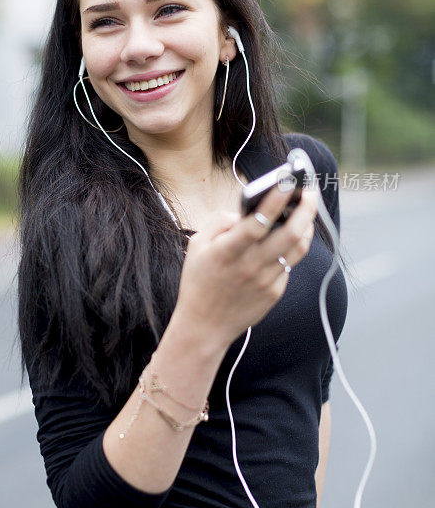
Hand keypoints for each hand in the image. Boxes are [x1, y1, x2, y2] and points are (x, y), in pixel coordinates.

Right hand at [173, 184, 318, 351]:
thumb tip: (246, 211)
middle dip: (305, 209)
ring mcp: (266, 281)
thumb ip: (220, 222)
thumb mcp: (197, 245)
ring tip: (306, 211)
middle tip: (310, 192)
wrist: (204, 326)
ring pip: (297, 248)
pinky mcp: (275, 292)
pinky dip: (290, 248)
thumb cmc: (198, 281)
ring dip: (307, 226)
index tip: (289, 181)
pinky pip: (288, 265)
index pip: (257, 223)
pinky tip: (288, 238)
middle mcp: (250, 266)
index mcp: (227, 252)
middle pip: (289, 234)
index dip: (274, 201)